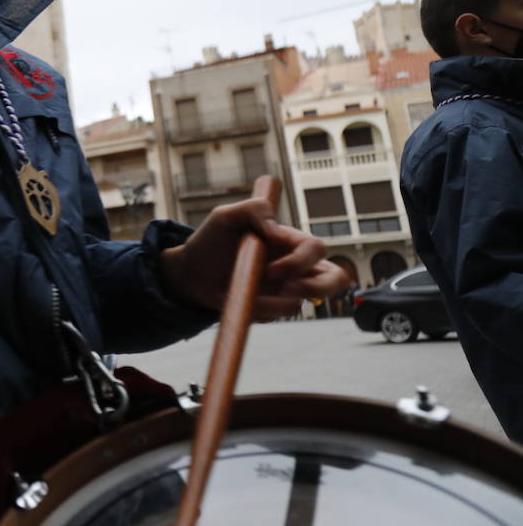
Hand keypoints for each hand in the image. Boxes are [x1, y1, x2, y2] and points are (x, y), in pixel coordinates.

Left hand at [159, 196, 350, 320]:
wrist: (189, 273)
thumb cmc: (209, 240)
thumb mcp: (225, 216)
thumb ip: (252, 209)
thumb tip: (276, 229)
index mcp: (287, 240)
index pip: (316, 249)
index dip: (300, 262)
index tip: (270, 269)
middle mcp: (293, 265)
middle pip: (335, 279)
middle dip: (319, 289)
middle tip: (287, 289)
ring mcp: (284, 289)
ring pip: (298, 305)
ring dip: (268, 304)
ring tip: (239, 295)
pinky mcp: (271, 308)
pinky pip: (275, 316)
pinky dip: (256, 312)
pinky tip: (236, 300)